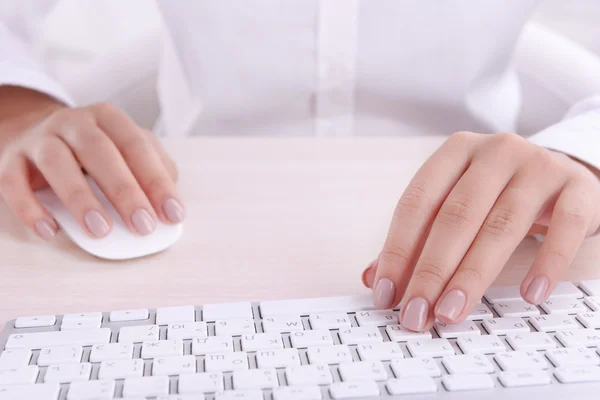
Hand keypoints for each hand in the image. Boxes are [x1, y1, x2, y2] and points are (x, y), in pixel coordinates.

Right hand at [0, 99, 183, 239]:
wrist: (34, 132)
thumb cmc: (92, 151)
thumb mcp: (125, 150)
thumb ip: (151, 170)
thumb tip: (168, 204)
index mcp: (109, 118)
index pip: (137, 146)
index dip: (157, 181)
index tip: (173, 214)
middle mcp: (74, 123)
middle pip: (100, 151)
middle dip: (124, 191)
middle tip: (142, 225)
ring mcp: (39, 139)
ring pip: (57, 162)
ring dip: (80, 199)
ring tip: (100, 230)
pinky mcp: (11, 159)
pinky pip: (13, 182)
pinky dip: (30, 209)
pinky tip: (50, 230)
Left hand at [362, 132, 599, 330]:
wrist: (565, 175)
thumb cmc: (498, 195)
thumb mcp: (457, 205)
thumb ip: (417, 239)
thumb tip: (372, 278)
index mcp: (456, 152)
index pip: (417, 202)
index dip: (397, 250)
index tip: (385, 292)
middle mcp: (495, 152)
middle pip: (455, 216)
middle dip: (431, 271)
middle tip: (416, 312)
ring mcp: (539, 166)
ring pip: (501, 225)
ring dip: (473, 275)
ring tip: (452, 312)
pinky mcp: (577, 187)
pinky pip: (563, 228)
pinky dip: (546, 264)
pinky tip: (530, 296)